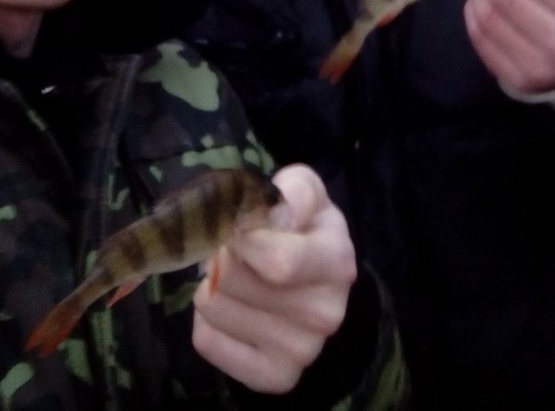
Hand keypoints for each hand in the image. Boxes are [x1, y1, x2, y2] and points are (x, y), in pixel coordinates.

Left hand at [191, 163, 356, 392]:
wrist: (319, 280)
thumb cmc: (305, 226)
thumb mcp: (305, 190)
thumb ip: (294, 190)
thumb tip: (277, 212)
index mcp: (336, 261)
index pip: (277, 261)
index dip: (242, 236)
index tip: (238, 224)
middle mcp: (326, 313)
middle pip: (232, 280)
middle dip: (222, 254)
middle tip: (234, 248)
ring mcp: (302, 351)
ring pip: (213, 307)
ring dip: (212, 284)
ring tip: (236, 277)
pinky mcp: (276, 376)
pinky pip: (207, 341)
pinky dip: (208, 320)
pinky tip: (233, 307)